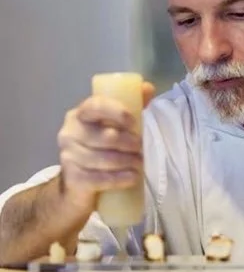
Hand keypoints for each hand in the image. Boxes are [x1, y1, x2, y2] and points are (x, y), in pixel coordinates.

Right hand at [56, 82, 154, 211]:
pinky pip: (99, 178)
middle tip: (142, 148)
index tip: (135, 122)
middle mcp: (69, 132)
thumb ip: (133, 104)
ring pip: (103, 159)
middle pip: (104, 136)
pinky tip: (132, 177)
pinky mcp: (72, 179)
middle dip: (129, 143)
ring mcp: (68, 156)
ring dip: (127, 162)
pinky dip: (119, 178)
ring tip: (140, 164)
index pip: (95, 106)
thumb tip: (147, 88)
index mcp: (80, 114)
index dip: (117, 112)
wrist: (77, 184)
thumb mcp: (115, 124)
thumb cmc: (102, 147)